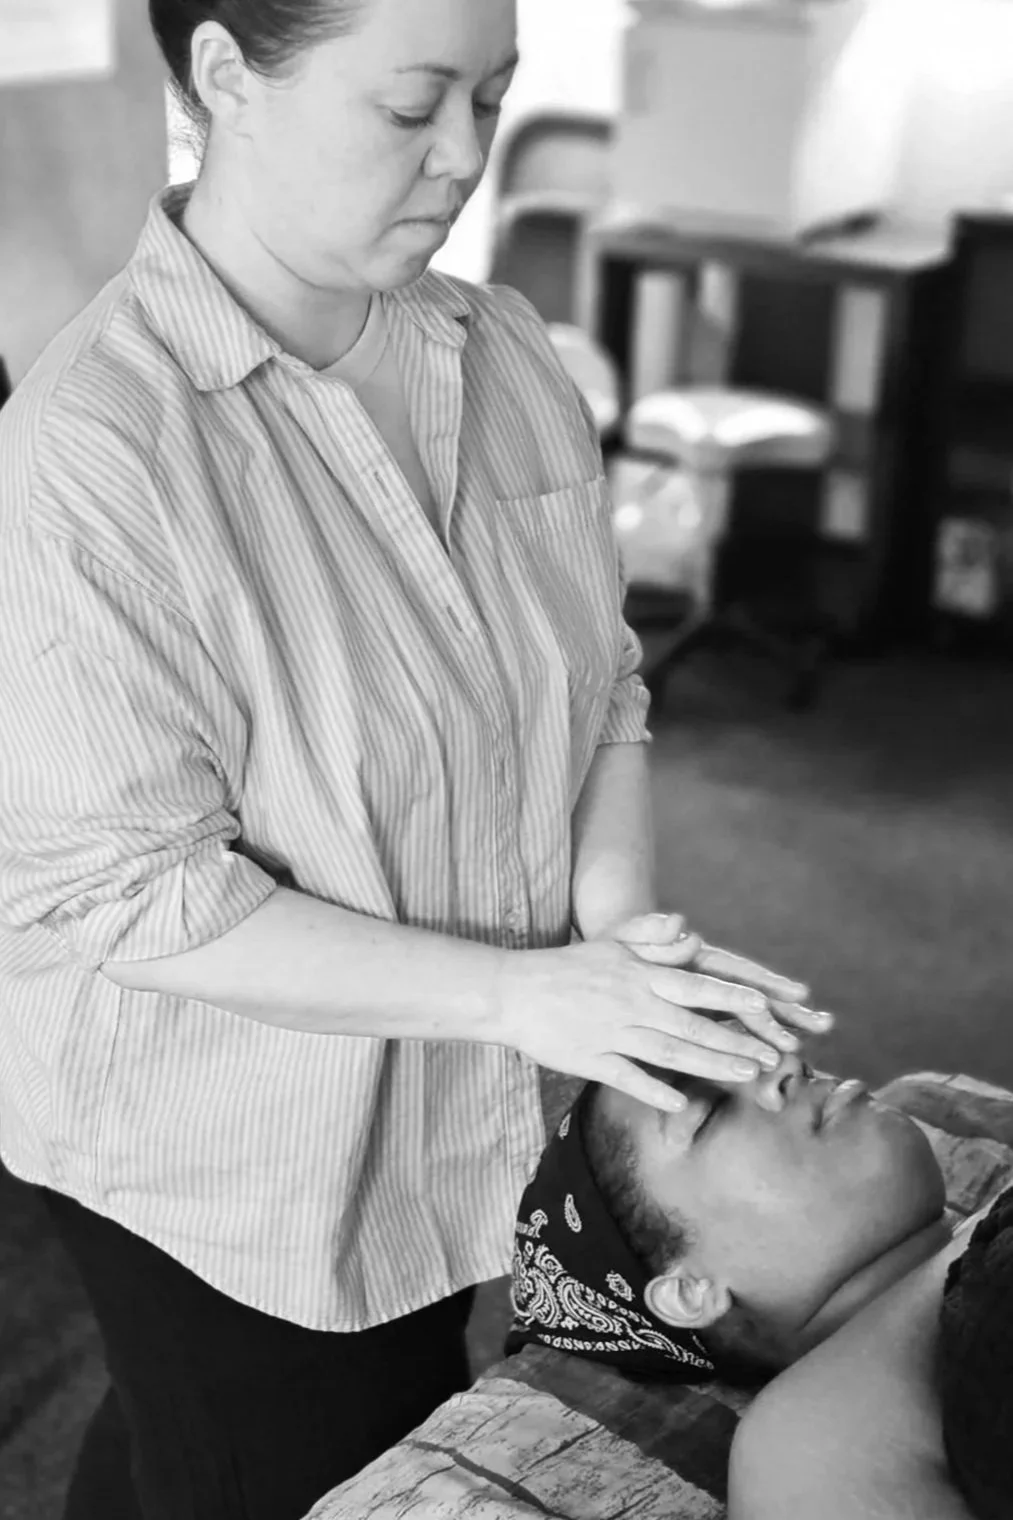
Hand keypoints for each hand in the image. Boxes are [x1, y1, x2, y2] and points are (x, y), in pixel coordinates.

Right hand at [499, 936, 807, 1111]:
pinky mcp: (589, 1059)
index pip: (693, 985)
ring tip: (745, 1074)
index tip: (764, 1007)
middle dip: (734, 1040)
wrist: (513, 991)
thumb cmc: (569, 967)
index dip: (729, 997)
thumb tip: (690, 929)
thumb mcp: (612, 944)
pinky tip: (681, 1100)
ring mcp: (610, 1033)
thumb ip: (653, 939)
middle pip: (690, 1024)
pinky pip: (626, 1078)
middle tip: (772, 1054)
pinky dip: (653, 1089)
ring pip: (667, 1051)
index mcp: (637, 975)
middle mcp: (630, 1003)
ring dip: (709, 1064)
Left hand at [611, 911, 834, 1044]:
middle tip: (823, 1024)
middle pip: (754, 994)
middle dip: (788, 1009)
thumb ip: (651, 933)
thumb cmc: (621, 945)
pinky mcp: (702, 1013)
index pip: (737, 973)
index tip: (799, 995)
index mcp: (695, 959)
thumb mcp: (629, 937)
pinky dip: (758, 1038)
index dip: (767, 983)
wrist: (613, 950)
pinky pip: (734, 1028)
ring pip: (752, 1011)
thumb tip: (677, 922)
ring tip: (821, 1030)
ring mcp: (709, 995)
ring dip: (785, 1022)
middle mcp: (709, 976)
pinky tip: (785, 1051)